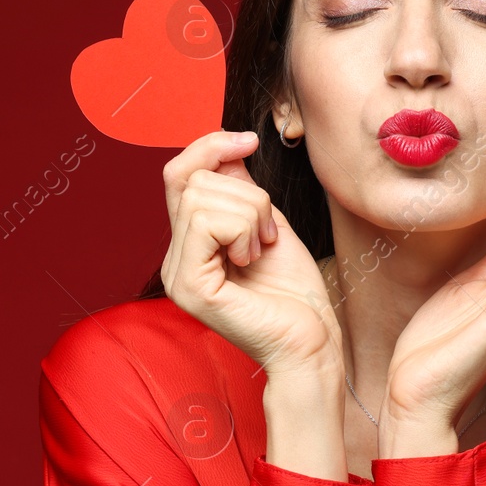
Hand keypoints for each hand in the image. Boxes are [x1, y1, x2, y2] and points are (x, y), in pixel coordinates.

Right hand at [159, 130, 340, 375]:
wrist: (311, 344)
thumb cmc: (297, 294)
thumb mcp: (269, 225)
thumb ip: (241, 191)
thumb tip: (225, 150)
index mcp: (190, 245)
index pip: (179, 175)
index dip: (210, 146)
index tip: (248, 141)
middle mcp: (175, 259)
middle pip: (193, 181)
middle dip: (247, 195)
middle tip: (269, 234)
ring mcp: (176, 275)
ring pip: (201, 198)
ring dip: (250, 214)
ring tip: (263, 248)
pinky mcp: (188, 287)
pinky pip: (206, 222)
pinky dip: (242, 230)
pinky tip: (252, 258)